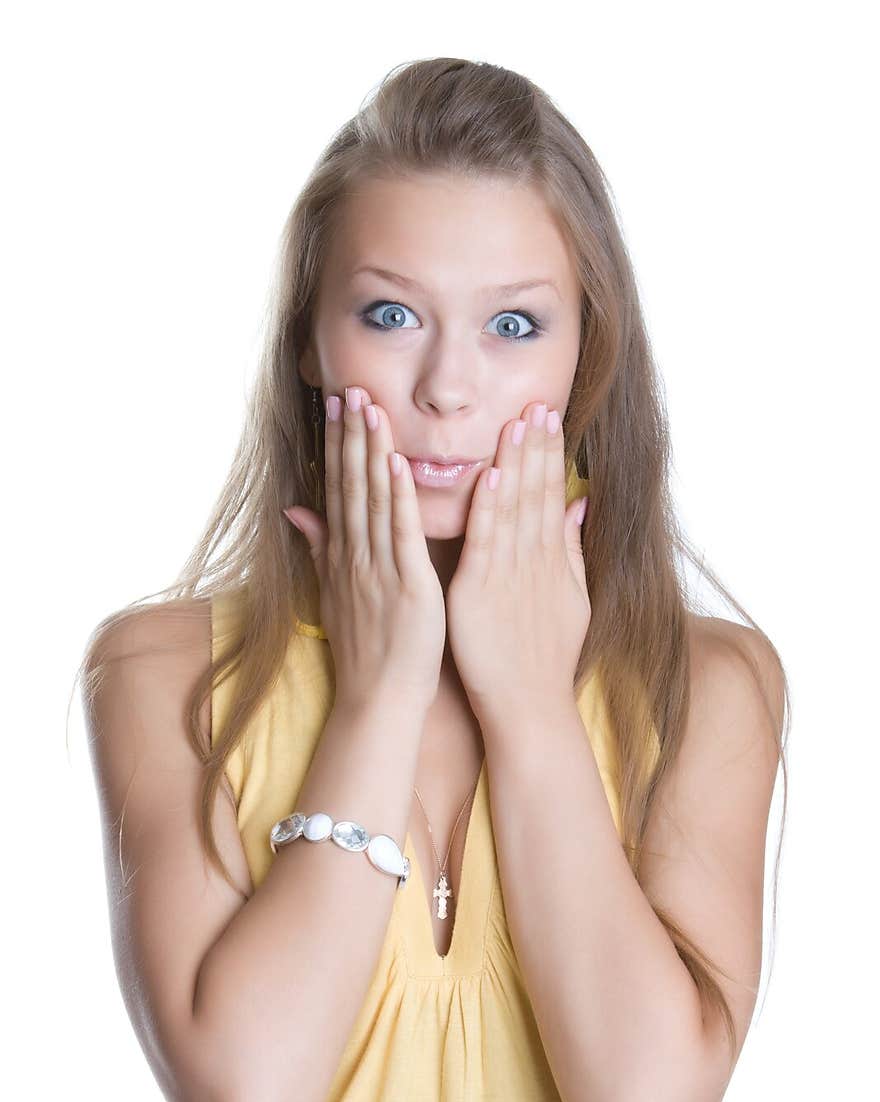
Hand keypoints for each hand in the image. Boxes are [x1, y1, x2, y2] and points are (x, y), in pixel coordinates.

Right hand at [283, 386, 446, 712]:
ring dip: (370, 451)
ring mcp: (377, 570)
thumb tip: (295, 509)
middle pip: (351, 485)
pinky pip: (400, 534)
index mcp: (342, 557)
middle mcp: (354, 557)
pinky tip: (396, 461)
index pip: (338, 489)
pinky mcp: (406, 586)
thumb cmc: (366, 651)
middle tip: (349, 387)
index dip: (337, 445)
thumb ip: (318, 548)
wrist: (378, 699)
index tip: (336, 404)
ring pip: (373, 500)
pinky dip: (397, 497)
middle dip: (350, 434)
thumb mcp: (334, 594)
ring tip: (369, 406)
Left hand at [446, 401, 590, 718]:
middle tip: (538, 401)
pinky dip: (486, 510)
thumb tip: (580, 504)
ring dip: (513, 464)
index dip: (548, 454)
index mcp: (547, 560)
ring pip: (512, 509)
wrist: (528, 707)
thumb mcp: (569, 598)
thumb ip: (571, 549)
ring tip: (516, 422)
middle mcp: (532, 562)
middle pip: (536, 493)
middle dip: (536, 446)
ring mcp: (508, 576)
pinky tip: (487, 476)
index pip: (549, 495)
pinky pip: (484, 545)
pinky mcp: (479, 594)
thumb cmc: (542, 658)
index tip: (547, 414)